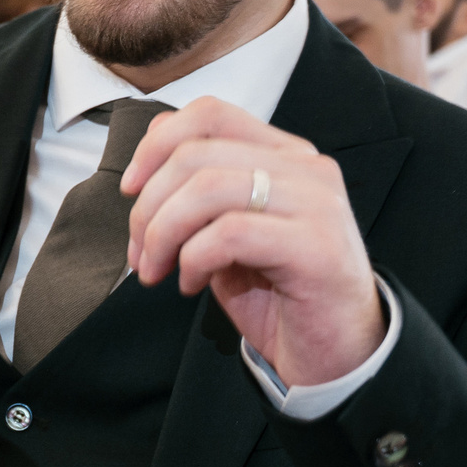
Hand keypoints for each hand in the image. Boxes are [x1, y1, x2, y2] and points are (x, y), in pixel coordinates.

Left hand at [121, 97, 383, 386]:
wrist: (336, 353)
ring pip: (206, 188)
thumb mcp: (227, 236)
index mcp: (284, 155)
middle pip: (196, 154)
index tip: (130, 190)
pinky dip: (193, 259)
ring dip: (162, 235)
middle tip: (139, 254)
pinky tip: (191, 284)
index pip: (210, 113)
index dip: (156, 145)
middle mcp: (305, 168)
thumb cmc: (278, 294)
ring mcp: (316, 203)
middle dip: (149, 207)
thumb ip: (199, 196)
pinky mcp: (316, 245)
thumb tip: (143, 172)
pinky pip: (228, 234)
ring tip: (157, 271)